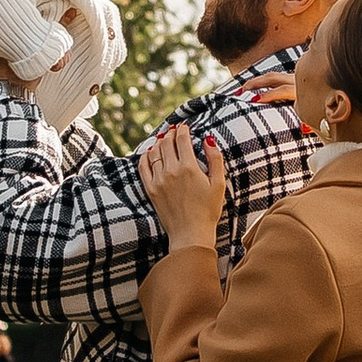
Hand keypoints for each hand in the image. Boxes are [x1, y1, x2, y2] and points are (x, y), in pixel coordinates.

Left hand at [139, 121, 226, 249]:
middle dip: (171, 134)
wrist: (190, 234)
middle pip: (166, 143)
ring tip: (163, 139)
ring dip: (159, 143)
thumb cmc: (208, 211)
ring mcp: (158, 180)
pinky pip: (143, 166)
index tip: (184, 127)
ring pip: (154, 152)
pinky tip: (150, 153)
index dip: (182, 130)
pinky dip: (146, 156)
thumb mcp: (218, 184)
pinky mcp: (150, 189)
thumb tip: (208, 139)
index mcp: (188, 167)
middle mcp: (171, 171)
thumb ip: (215, 159)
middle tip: (174, 131)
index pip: (181, 139)